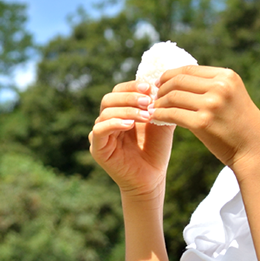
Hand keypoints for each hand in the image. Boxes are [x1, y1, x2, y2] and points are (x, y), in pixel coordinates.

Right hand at [89, 80, 176, 200]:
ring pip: (105, 112)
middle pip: (109, 98)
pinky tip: (130, 125)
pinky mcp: (97, 148)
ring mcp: (100, 134)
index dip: (132, 86)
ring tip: (146, 115)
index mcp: (120, 111)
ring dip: (127, 110)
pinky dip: (114, 123)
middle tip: (148, 100)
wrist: (153, 177)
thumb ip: (159, 105)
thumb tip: (161, 83)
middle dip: (129, 97)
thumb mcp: (160, 122)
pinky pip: (99, 130)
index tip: (149, 87)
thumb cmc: (156, 150)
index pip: (119, 90)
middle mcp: (107, 120)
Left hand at [151, 66, 259, 168]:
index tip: (161, 82)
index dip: (170, 74)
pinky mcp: (202, 122)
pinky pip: (172, 114)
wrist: (254, 149)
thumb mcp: (233, 95)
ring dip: (159, 102)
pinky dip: (160, 115)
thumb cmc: (241, 124)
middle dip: (162, 87)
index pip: (190, 69)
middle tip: (154, 96)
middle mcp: (220, 87)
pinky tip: (155, 118)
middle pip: (179, 80)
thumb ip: (212, 84)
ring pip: (173, 96)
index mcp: (227, 76)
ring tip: (154, 108)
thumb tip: (180, 77)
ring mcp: (211, 104)